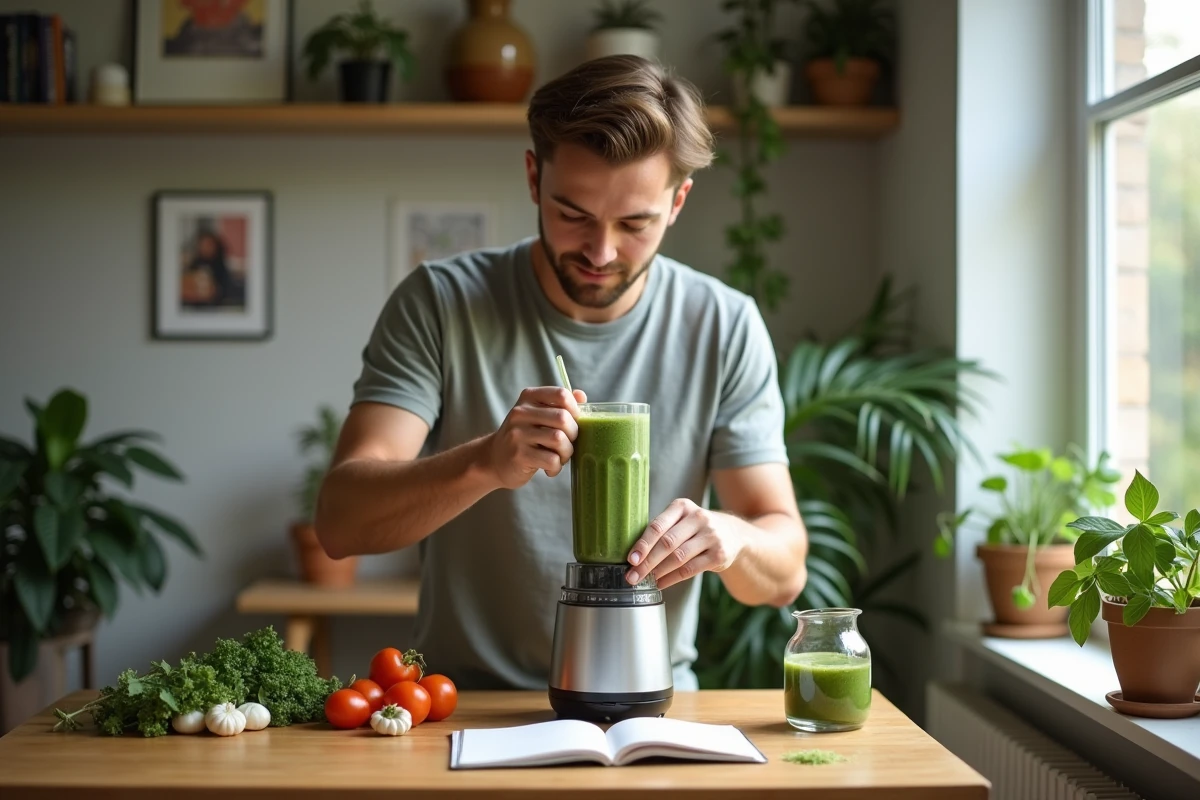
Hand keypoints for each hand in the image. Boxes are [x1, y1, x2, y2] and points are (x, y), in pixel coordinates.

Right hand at [485, 387, 586, 489]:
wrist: (493, 459)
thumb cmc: (524, 437)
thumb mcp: (538, 415)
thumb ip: (559, 405)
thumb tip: (581, 395)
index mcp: (529, 397)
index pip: (561, 395)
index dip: (575, 410)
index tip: (574, 423)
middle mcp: (520, 413)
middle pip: (563, 418)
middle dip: (574, 435)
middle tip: (567, 444)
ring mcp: (518, 434)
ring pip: (559, 439)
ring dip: (567, 453)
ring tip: (560, 458)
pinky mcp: (519, 455)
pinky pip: (551, 460)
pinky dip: (556, 467)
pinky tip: (550, 468)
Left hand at [624, 498, 744, 589]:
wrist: (732, 534)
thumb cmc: (695, 529)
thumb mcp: (681, 520)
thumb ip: (661, 531)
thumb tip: (634, 556)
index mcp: (683, 507)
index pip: (658, 526)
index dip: (643, 544)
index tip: (631, 559)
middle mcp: (698, 518)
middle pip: (667, 543)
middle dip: (647, 562)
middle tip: (633, 576)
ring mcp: (711, 536)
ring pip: (679, 557)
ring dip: (659, 571)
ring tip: (645, 580)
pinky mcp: (719, 554)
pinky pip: (690, 569)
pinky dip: (672, 578)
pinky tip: (661, 583)